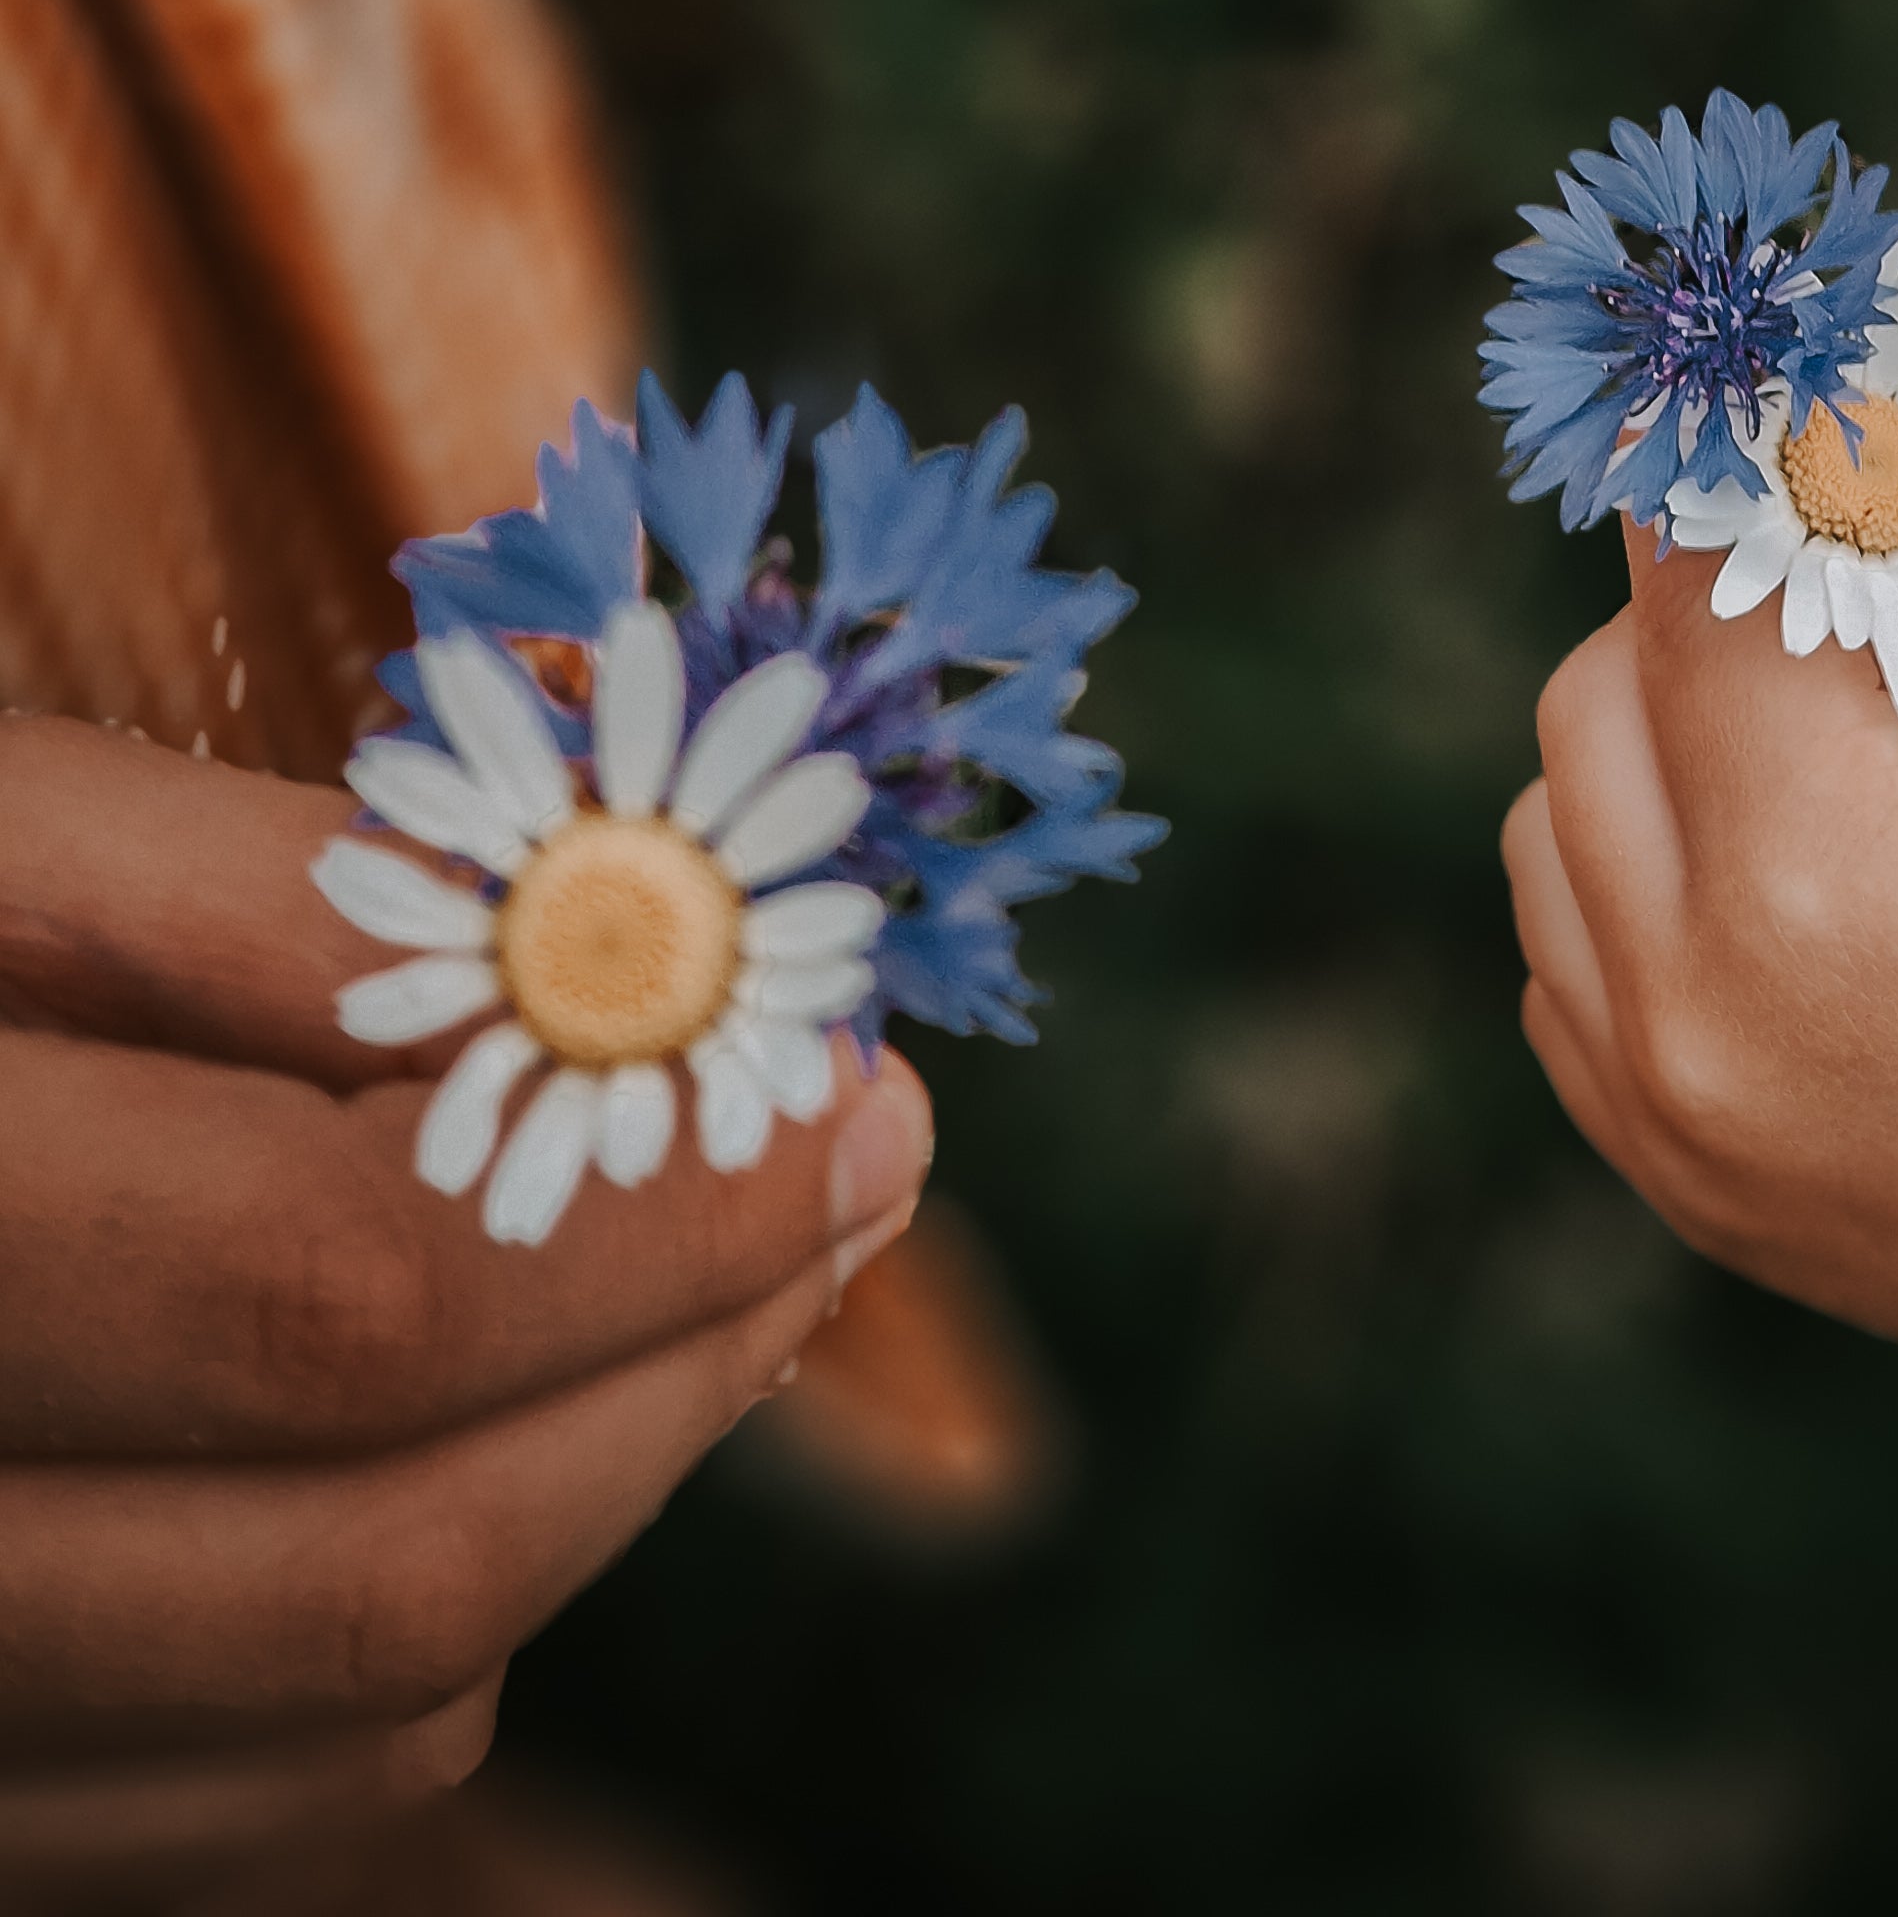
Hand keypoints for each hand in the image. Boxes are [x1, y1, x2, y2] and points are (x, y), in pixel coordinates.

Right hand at [0, 714, 932, 1900]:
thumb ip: (287, 905)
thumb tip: (656, 959)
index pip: (342, 1286)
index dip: (653, 1187)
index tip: (845, 1065)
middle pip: (374, 1552)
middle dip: (683, 1346)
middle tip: (845, 1158)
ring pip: (343, 1709)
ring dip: (608, 1481)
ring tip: (722, 1275)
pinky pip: (234, 1810)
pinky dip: (420, 1631)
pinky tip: (495, 1429)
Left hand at [1501, 528, 1897, 1368]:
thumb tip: (1770, 473)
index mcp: (1812, 874)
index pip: (1690, 603)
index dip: (1712, 489)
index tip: (1722, 418)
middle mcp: (1694, 1001)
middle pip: (1591, 702)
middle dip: (1689, 626)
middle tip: (1807, 605)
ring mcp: (1664, 1108)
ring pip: (1548, 829)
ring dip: (1644, 759)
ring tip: (1799, 763)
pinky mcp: (1666, 1173)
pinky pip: (1566, 967)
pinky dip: (1631, 893)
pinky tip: (1768, 887)